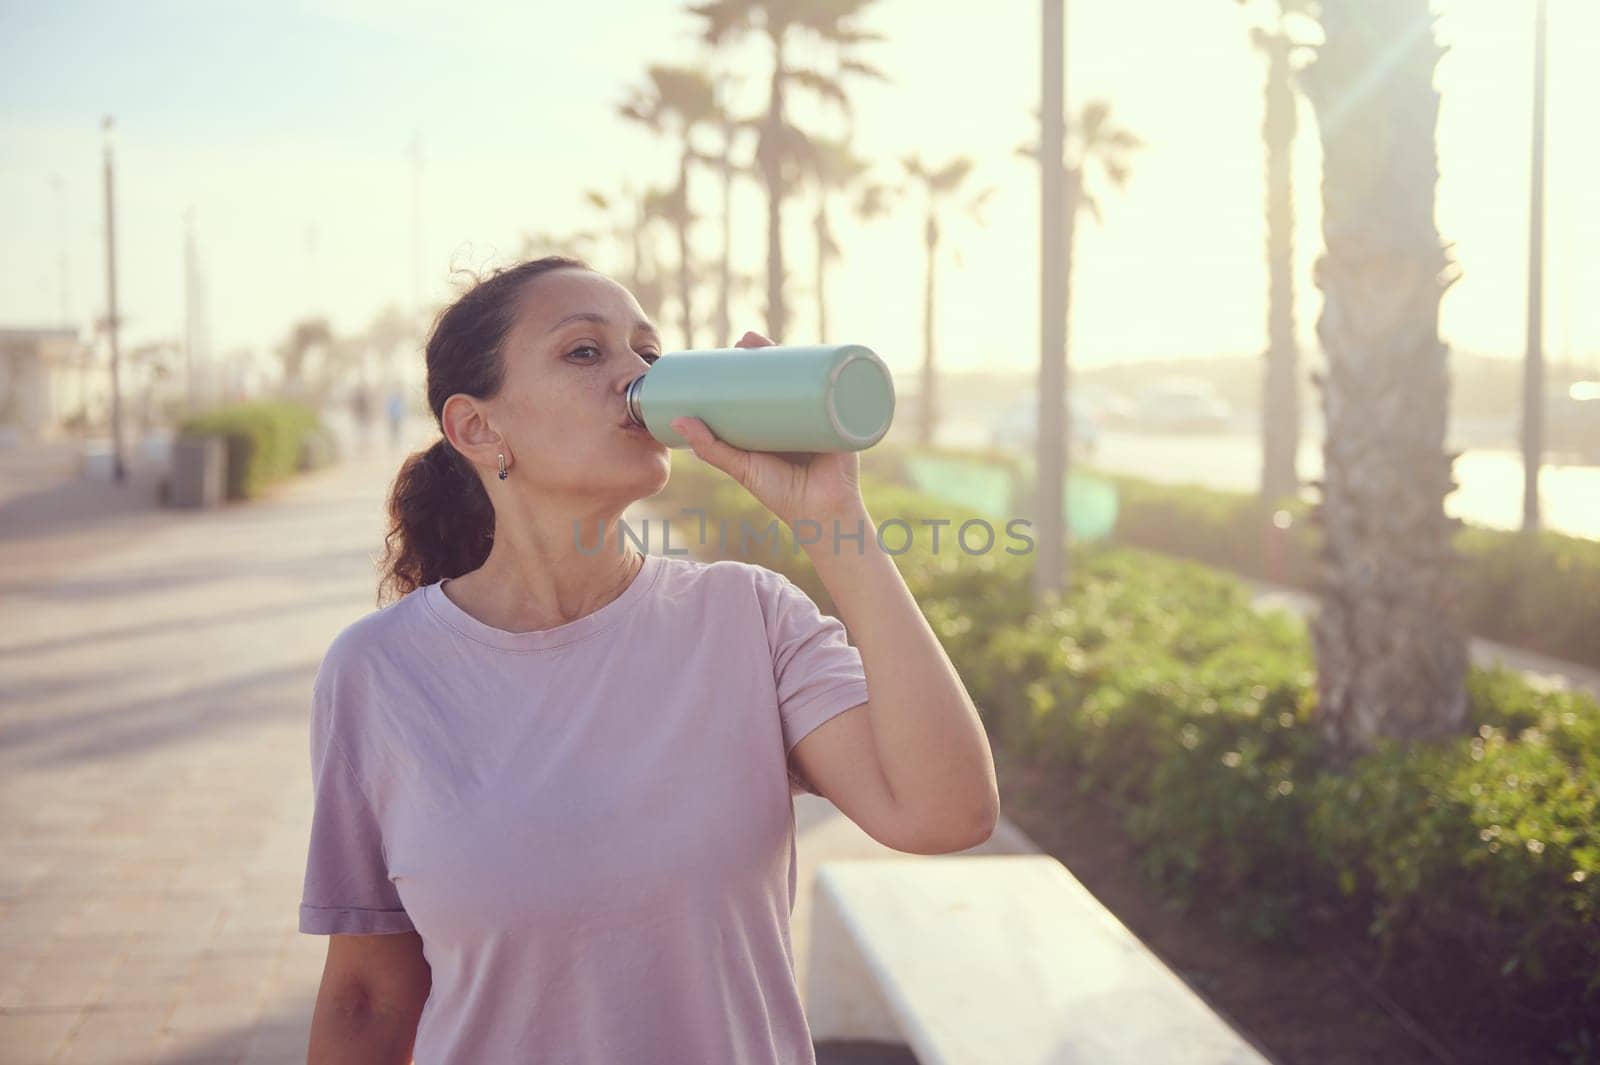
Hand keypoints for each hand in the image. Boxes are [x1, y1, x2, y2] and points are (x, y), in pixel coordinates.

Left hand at [670, 331, 865, 530]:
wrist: (822, 514)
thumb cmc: (782, 494)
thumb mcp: (742, 467)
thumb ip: (712, 448)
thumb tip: (678, 419)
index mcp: (777, 425)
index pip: (764, 385)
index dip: (750, 364)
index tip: (733, 348)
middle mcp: (799, 416)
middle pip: (786, 375)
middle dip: (769, 351)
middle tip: (747, 338)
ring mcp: (823, 416)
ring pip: (810, 377)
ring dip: (796, 351)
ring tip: (773, 340)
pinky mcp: (845, 420)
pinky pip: (845, 390)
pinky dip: (837, 369)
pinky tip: (824, 350)